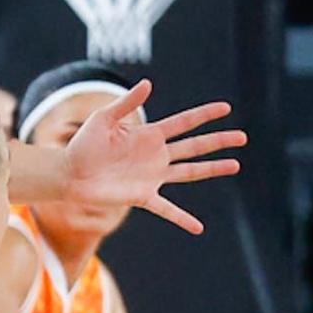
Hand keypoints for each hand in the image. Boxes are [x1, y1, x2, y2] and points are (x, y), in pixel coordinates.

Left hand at [62, 79, 245, 235]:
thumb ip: (126, 103)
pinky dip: (182, 219)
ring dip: (212, 169)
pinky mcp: (143, 196)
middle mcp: (156, 154)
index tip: (225, 108)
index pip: (183, 122)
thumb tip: (148, 84)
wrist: (69, 175)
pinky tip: (198, 228)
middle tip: (242, 137)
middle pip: (194, 146)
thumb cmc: (82, 145)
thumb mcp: (103, 120)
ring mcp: (152, 176)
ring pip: (190, 171)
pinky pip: (167, 209)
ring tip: (236, 165)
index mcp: (148, 135)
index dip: (204, 115)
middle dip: (218, 141)